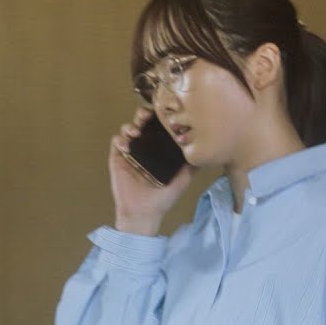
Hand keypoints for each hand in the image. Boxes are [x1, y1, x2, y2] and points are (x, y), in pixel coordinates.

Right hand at [108, 107, 193, 235]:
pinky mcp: (117, 159)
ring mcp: (130, 151)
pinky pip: (116, 143)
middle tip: (147, 115)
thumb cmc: (165, 197)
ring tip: (136, 130)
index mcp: (159, 147)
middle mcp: (144, 146)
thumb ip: (194, 163)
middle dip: (143, 114)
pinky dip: (120, 140)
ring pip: (127, 129)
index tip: (164, 112)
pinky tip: (127, 146)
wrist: (146, 213)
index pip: (158, 125)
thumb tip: (209, 149)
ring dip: (131, 125)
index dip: (160, 115)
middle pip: (142, 122)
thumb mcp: (184, 178)